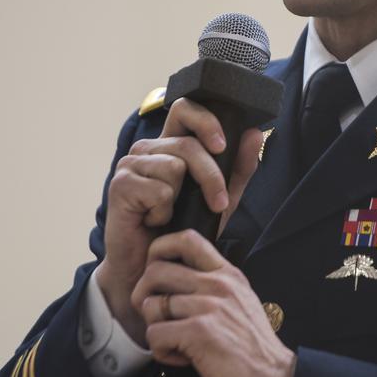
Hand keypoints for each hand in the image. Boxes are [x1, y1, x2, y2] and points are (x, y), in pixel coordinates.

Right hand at [98, 99, 261, 344]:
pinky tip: (154, 220)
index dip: (206, 120)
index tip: (222, 145)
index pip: (185, 109)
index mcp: (169, 145)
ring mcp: (131, 165)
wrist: (151, 267)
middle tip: (218, 203)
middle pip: (187, 143)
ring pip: (175, 167)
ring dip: (182, 199)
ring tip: (170, 214)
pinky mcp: (120, 185)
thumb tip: (255, 134)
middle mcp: (148, 149)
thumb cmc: (181, 230)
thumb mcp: (221, 199)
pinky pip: (159, 190)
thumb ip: (238, 169)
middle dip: (211, 175)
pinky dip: (163, 211)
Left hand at [132, 229, 295, 376]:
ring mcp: (208, 307)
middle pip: (155, 271)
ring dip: (156, 329)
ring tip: (176, 343)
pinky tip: (181, 358)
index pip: (186, 238)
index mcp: (227, 275)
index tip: (157, 274)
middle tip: (158, 318)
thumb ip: (215, 287)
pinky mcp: (199, 332)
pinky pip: (154, 334)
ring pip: (150, 305)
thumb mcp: (240, 302)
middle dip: (144, 296)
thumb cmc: (253, 349)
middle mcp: (218, 285)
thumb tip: (180, 280)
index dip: (160, 249)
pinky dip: (161, 351)